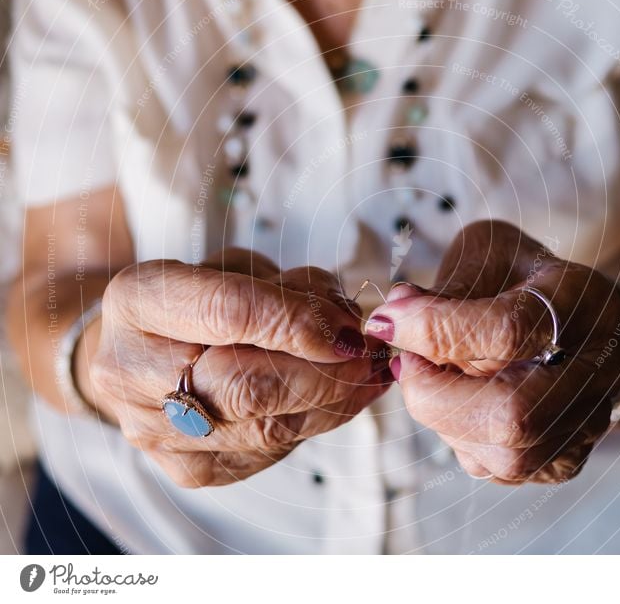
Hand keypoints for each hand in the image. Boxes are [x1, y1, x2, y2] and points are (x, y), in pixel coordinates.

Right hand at [86, 248, 391, 486]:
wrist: (147, 351)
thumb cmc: (199, 299)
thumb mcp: (240, 267)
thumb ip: (291, 289)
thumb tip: (348, 324)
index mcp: (139, 299)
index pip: (227, 313)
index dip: (297, 323)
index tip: (348, 328)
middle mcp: (132, 372)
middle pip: (246, 385)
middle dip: (325, 373)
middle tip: (372, 356)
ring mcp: (155, 430)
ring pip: (265, 427)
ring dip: (334, 402)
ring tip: (370, 374)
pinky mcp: (189, 468)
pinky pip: (270, 452)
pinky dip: (318, 423)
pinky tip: (345, 399)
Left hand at [366, 221, 619, 483]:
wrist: (575, 312)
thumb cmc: (522, 277)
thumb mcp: (487, 255)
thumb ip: (446, 286)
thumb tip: (394, 316)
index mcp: (582, 301)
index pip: (507, 331)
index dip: (434, 331)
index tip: (387, 321)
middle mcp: (598, 368)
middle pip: (513, 414)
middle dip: (434, 395)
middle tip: (405, 363)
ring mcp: (587, 420)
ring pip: (506, 455)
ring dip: (443, 418)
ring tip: (429, 378)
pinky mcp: (566, 457)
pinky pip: (498, 469)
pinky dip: (461, 437)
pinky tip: (456, 401)